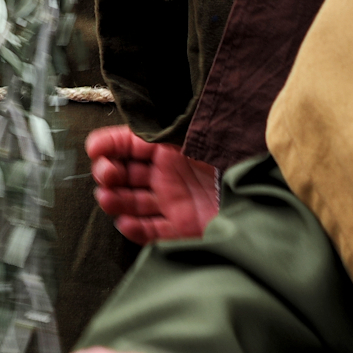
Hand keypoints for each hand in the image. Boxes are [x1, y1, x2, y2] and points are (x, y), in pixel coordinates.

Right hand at [88, 126, 219, 243]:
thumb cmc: (226, 151)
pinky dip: (136, 228)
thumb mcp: (190, 131)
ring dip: (116, 199)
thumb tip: (127, 122)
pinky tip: (125, 221)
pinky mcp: (183, 226)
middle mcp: (169, 173)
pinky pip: (152, 230)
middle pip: (127, 174)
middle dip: (109, 172)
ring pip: (134, 202)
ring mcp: (174, 201)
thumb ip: (159, 127)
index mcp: (169, 146)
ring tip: (107, 197)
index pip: (129, 143)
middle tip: (105, 174)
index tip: (95, 149)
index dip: (109, 145)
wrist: (257, 187)